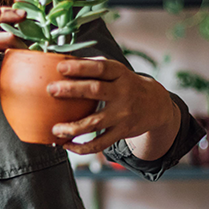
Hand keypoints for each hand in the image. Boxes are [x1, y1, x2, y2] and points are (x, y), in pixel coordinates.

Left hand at [47, 57, 179, 156]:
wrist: (156, 105)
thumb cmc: (127, 85)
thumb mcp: (118, 72)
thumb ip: (96, 67)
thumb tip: (64, 60)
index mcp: (120, 74)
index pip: (100, 68)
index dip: (80, 67)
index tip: (61, 67)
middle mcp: (123, 93)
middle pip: (95, 91)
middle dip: (71, 90)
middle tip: (51, 90)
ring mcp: (123, 114)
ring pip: (95, 123)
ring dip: (73, 127)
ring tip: (55, 129)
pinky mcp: (122, 132)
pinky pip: (100, 143)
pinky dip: (82, 147)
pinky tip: (67, 145)